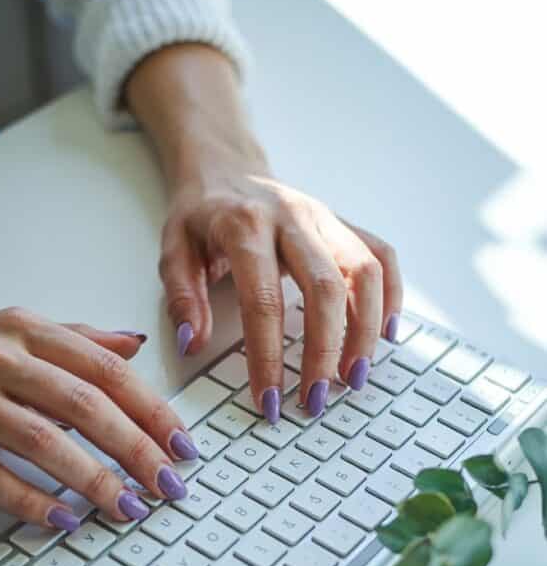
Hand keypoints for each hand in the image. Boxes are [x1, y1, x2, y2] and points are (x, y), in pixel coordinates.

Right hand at [0, 308, 198, 528]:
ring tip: (128, 508)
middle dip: (135, 449)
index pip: (104, 371)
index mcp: (25, 330)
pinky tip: (63, 520)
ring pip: (40, 441)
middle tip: (169, 485)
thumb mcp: (11, 327)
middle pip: (82, 406)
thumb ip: (75, 338)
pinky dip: (28, 500)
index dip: (151, 409)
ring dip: (91, 479)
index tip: (183, 444)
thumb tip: (132, 346)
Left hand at [161, 165, 401, 419]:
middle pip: (324, 288)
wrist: (227, 166)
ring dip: (366, 329)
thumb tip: (193, 344)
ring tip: (355, 376)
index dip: (267, 355)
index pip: (262, 300)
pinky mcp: (344, 223)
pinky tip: (386, 333)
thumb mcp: (173, 249)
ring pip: (364, 271)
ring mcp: (324, 218)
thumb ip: (181, 297)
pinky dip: (392, 295)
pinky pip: (381, 255)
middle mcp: (292, 218)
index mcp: (244, 225)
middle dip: (324, 351)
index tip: (269, 399)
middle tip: (316, 399)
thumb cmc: (201, 215)